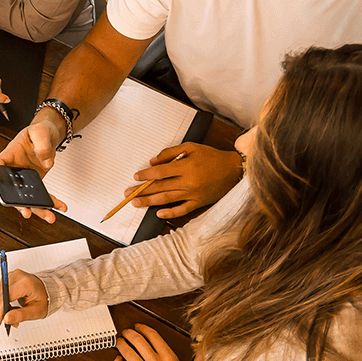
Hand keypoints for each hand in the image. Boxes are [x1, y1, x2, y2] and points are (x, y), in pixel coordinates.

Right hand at [0, 121, 67, 222]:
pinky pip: (43, 195)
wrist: (50, 134)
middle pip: (13, 189)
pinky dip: (52, 202)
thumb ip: (42, 144)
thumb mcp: (40, 131)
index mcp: (10, 154)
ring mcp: (25, 178)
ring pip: (29, 197)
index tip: (0, 191)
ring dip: (39, 209)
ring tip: (49, 216)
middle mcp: (15, 169)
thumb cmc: (39, 130)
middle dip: (20, 204)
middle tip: (27, 212)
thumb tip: (46, 163)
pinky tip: (59, 207)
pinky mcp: (37, 182)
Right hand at [0, 269, 47, 327]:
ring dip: (3, 308)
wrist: (46, 290)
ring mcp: (11, 276)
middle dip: (2, 312)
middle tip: (11, 322)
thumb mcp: (36, 311)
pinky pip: (0, 294)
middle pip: (0, 297)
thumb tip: (6, 319)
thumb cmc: (43, 299)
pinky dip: (4, 303)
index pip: (5, 297)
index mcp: (25, 283)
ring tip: (13, 315)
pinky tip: (11, 308)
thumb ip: (20, 315)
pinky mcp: (7, 278)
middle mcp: (16, 276)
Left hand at [114, 324, 200, 360]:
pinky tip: (117, 360)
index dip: (143, 328)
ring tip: (119, 342)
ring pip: (128, 353)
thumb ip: (199, 358)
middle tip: (126, 332)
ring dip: (121, 345)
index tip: (138, 326)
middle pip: (137, 341)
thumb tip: (204, 348)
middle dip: (129, 333)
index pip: (152, 335)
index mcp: (168, 357)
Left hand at [124, 143, 243, 219]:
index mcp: (186, 166)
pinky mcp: (199, 202)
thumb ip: (171, 152)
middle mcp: (188, 182)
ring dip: (149, 201)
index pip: (160, 172)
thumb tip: (153, 161)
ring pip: (167, 199)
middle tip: (127, 194)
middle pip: (160, 187)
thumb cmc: (212, 156)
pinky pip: (182, 210)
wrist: (234, 170)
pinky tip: (158, 214)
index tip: (136, 176)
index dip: (146, 175)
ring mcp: (193, 194)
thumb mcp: (192, 147)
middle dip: (142, 190)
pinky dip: (170, 213)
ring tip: (136, 203)